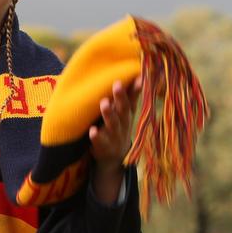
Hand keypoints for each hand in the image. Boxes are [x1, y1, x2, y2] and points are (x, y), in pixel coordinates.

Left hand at [88, 77, 141, 201]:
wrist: (114, 157)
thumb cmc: (119, 126)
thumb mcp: (126, 112)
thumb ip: (130, 95)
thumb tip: (138, 75)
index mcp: (127, 114)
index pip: (132, 100)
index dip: (135, 90)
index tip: (138, 78)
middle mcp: (122, 123)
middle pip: (123, 110)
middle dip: (120, 98)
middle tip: (117, 84)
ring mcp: (113, 135)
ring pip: (112, 124)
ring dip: (109, 114)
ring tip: (104, 103)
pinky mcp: (103, 146)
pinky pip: (99, 141)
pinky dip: (96, 136)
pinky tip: (92, 131)